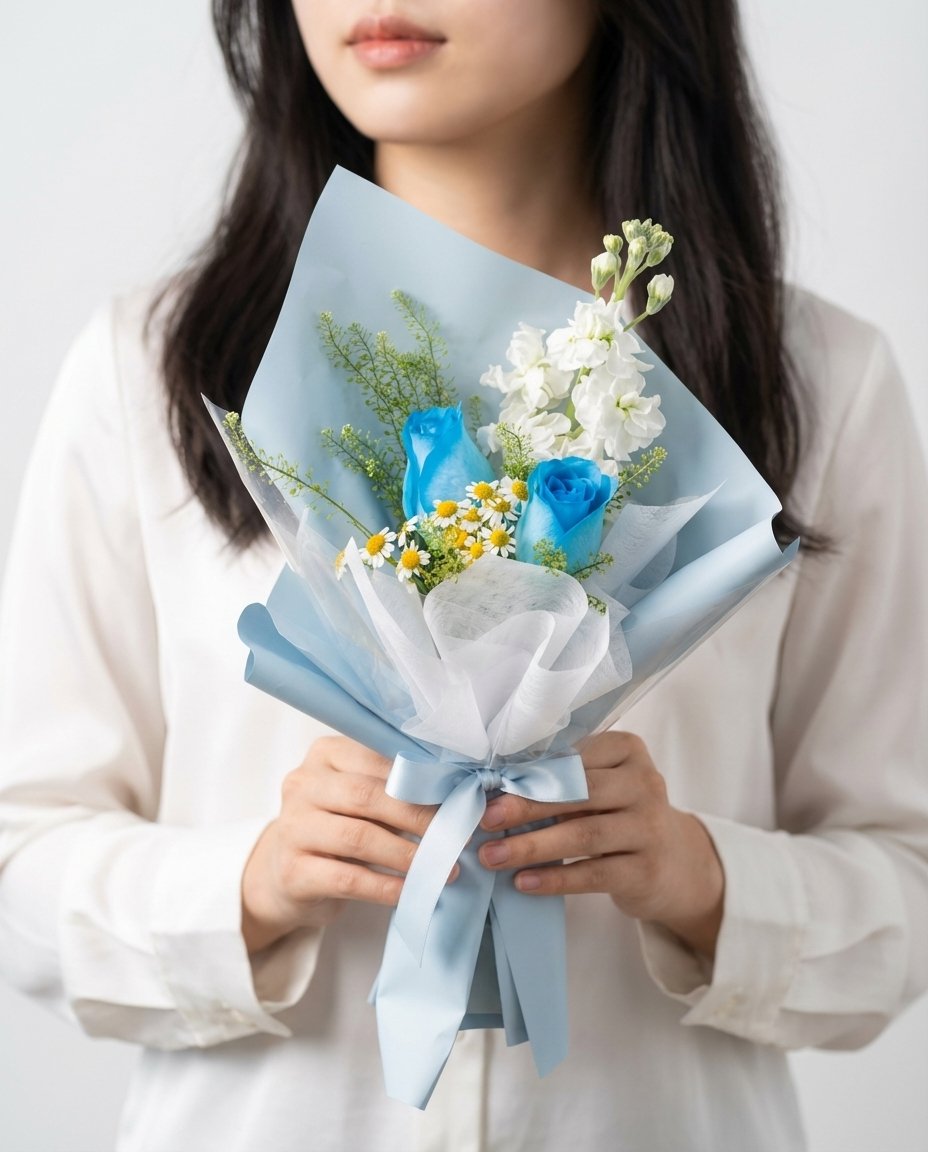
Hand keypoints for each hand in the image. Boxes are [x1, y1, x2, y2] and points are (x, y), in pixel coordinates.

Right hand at [241, 736, 441, 953]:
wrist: (285, 873)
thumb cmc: (337, 827)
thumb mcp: (359, 798)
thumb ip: (393, 789)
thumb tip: (453, 796)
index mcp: (324, 755)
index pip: (375, 758)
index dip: (417, 779)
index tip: (452, 797)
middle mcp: (302, 785)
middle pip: (366, 795)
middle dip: (416, 816)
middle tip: (452, 835)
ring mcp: (292, 827)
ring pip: (357, 836)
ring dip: (406, 853)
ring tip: (439, 866)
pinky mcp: (292, 871)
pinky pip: (347, 878)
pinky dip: (385, 886)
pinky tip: (409, 890)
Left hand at [477, 732, 724, 955]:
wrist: (677, 865)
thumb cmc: (620, 815)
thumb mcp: (602, 787)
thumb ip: (563, 780)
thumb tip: (496, 790)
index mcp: (627, 750)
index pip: (574, 756)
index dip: (530, 772)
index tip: (490, 786)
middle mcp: (645, 783)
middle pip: (579, 792)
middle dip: (527, 806)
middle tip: (486, 819)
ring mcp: (650, 827)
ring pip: (584, 834)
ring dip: (532, 846)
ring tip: (493, 856)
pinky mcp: (647, 870)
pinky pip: (594, 874)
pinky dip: (555, 878)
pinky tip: (523, 882)